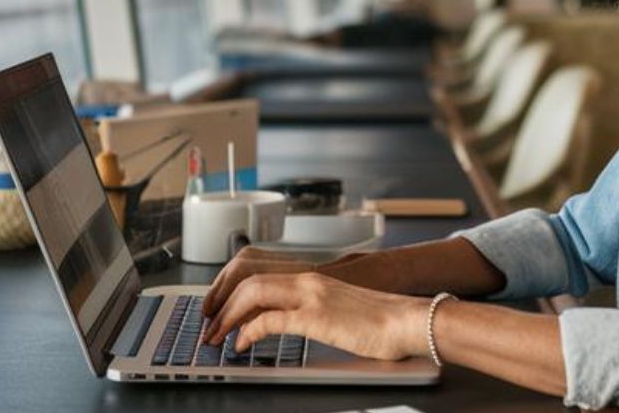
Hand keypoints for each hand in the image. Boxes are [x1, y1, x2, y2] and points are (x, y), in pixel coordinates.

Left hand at [201, 246, 391, 318]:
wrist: (408, 320)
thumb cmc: (382, 321)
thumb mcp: (341, 310)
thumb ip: (317, 311)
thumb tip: (298, 325)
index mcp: (313, 279)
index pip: (260, 275)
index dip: (233, 293)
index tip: (220, 312)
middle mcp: (308, 282)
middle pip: (248, 281)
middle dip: (222, 304)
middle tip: (210, 326)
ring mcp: (310, 297)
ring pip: (252, 295)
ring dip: (228, 317)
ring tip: (217, 337)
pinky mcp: (315, 317)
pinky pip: (268, 320)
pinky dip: (248, 331)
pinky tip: (242, 344)